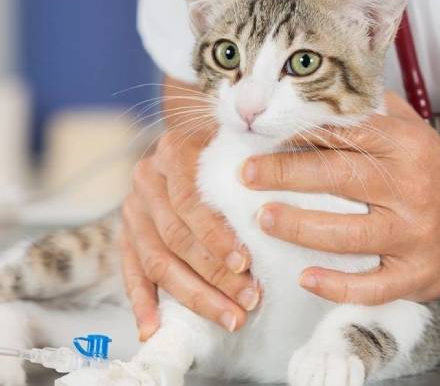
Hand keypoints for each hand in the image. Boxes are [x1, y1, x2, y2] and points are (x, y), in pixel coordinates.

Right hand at [122, 128, 260, 339]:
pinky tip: (154, 329)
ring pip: (157, 261)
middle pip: (177, 237)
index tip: (246, 263)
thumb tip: (287, 183)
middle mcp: (146, 179)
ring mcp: (132, 210)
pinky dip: (141, 304)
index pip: (191, 200)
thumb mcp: (237, 136)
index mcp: (172, 151)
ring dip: (194, 296)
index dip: (217, 235)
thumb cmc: (225, 143)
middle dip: (215, 275)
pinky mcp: (125, 237)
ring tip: (230, 318)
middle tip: (249, 300)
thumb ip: (255, 154)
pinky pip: (131, 273)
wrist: (189, 137)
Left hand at [239, 91, 439, 304]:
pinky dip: (336, 285)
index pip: (349, 133)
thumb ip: (374, 111)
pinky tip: (305, 278)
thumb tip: (325, 88)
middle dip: (286, 174)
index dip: (304, 132)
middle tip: (247, 174)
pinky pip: (370, 285)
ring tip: (263, 219)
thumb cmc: (438, 173)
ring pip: (347, 234)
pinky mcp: (415, 276)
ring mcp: (413, 236)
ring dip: (299, 227)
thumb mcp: (415, 130)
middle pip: (339, 177)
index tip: (266, 133)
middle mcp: (409, 189)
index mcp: (407, 147)